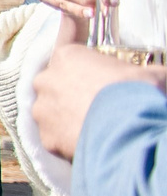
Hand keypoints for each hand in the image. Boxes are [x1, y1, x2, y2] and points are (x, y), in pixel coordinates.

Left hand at [34, 42, 166, 161]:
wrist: (129, 133)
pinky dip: (69, 140)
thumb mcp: (150, 74)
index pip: (70, 53)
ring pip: (53, 112)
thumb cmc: (137, 94)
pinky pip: (57, 137)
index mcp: (67, 56)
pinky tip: (89, 142)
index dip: (85, 67)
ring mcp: (43, 110)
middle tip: (97, 103)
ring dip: (68, 118)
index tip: (97, 77)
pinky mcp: (47, 137)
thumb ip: (142, 71)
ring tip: (94, 126)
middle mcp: (47, 80)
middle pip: (57, 84)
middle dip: (72, 93)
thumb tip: (153, 76)